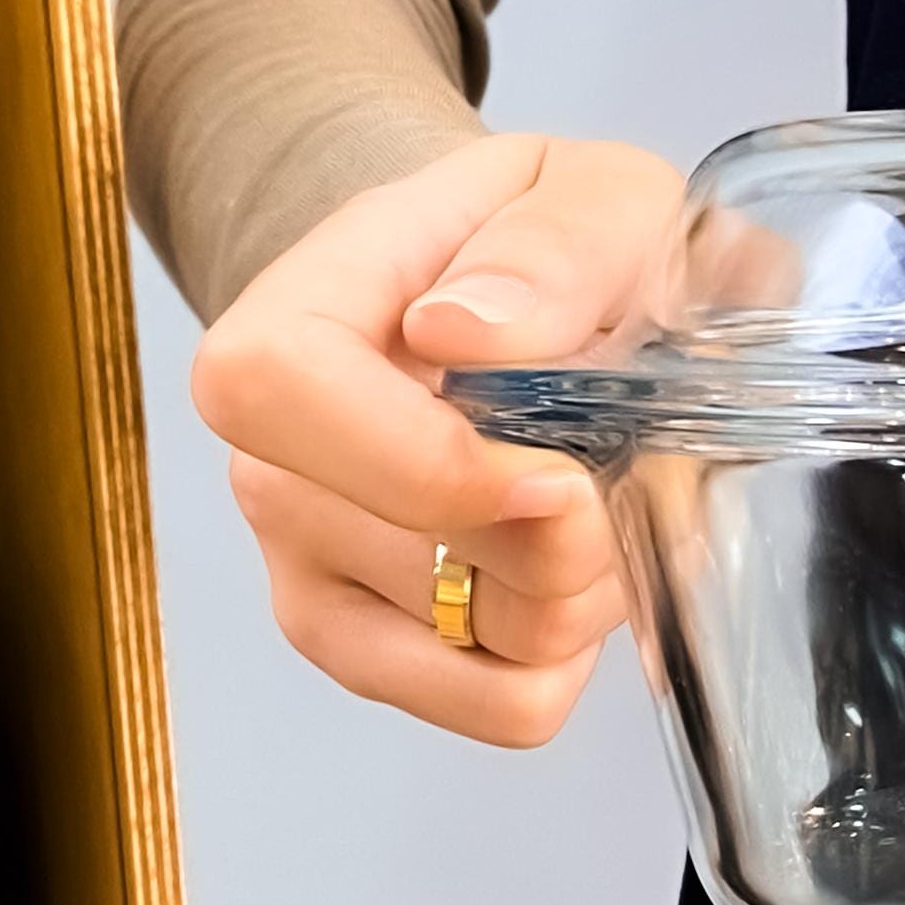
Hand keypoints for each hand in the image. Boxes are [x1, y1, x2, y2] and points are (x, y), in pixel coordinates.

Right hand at [191, 130, 684, 744]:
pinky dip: (578, 658)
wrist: (545, 309)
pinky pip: (501, 708)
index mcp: (297, 319)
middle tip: (628, 467)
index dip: (428, 465)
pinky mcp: (376, 654)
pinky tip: (582, 580)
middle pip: (409, 557)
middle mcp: (275, 460)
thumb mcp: (597, 195)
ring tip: (606, 510)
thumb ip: (550, 244)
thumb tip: (463, 331)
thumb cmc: (560, 251)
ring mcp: (312, 568)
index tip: (558, 475)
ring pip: (482, 649)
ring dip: (590, 595)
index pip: (279, 396)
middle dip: (571, 539)